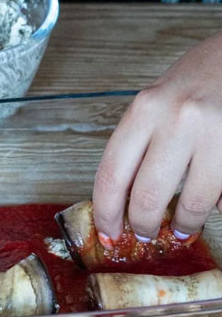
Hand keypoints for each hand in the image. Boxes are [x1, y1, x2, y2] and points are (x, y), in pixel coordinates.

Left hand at [93, 32, 221, 244]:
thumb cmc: (195, 80)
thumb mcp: (153, 105)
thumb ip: (138, 147)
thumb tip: (125, 204)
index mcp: (144, 110)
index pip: (111, 176)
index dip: (106, 214)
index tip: (108, 234)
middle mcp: (178, 119)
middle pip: (147, 196)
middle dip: (143, 226)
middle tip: (144, 236)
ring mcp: (214, 132)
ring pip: (192, 202)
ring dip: (184, 224)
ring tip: (181, 229)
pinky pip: (221, 191)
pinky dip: (215, 206)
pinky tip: (210, 206)